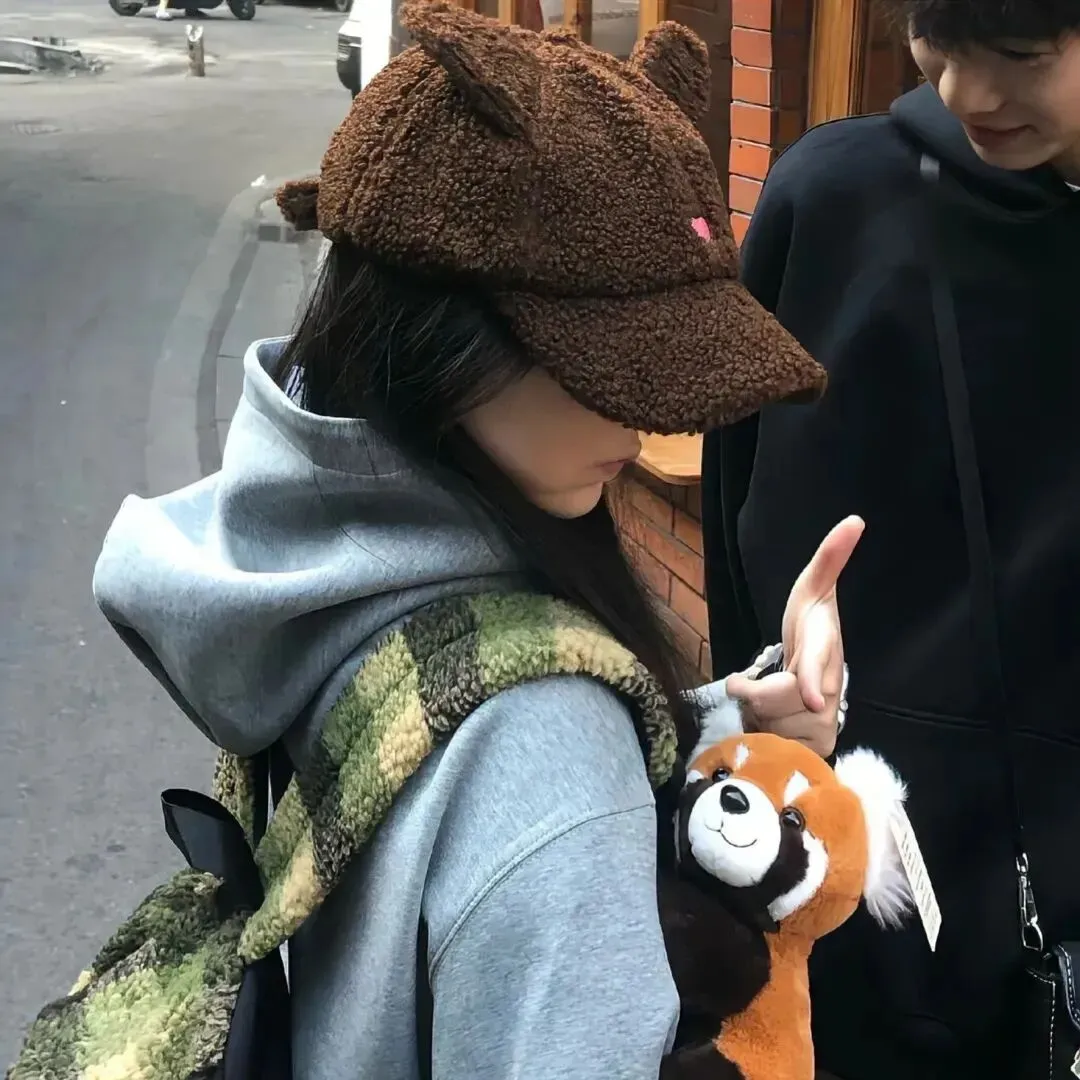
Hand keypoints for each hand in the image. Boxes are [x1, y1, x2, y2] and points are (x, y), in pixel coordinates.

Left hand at [726, 516, 863, 757]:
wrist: (812, 669)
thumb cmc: (810, 623)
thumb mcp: (815, 589)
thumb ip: (831, 558)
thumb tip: (855, 520)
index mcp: (826, 652)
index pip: (818, 669)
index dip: (814, 684)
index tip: (814, 701)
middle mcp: (830, 691)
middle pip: (777, 702)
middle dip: (756, 695)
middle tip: (754, 685)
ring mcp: (823, 724)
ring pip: (771, 725)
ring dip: (756, 713)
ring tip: (767, 699)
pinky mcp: (812, 748)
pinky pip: (773, 749)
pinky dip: (761, 733)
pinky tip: (769, 722)